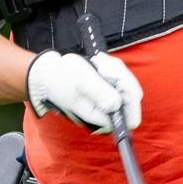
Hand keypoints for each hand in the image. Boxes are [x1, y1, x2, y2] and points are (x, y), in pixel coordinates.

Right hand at [26, 50, 141, 132]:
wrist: (49, 75)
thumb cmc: (62, 78)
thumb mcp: (81, 81)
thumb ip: (99, 93)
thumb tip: (117, 105)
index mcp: (101, 120)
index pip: (131, 117)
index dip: (129, 96)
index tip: (115, 77)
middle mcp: (107, 116)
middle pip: (132, 98)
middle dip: (121, 77)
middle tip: (102, 66)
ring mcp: (109, 105)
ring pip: (127, 86)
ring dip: (115, 70)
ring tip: (98, 63)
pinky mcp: (108, 94)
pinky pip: (121, 80)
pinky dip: (112, 69)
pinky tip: (99, 63)